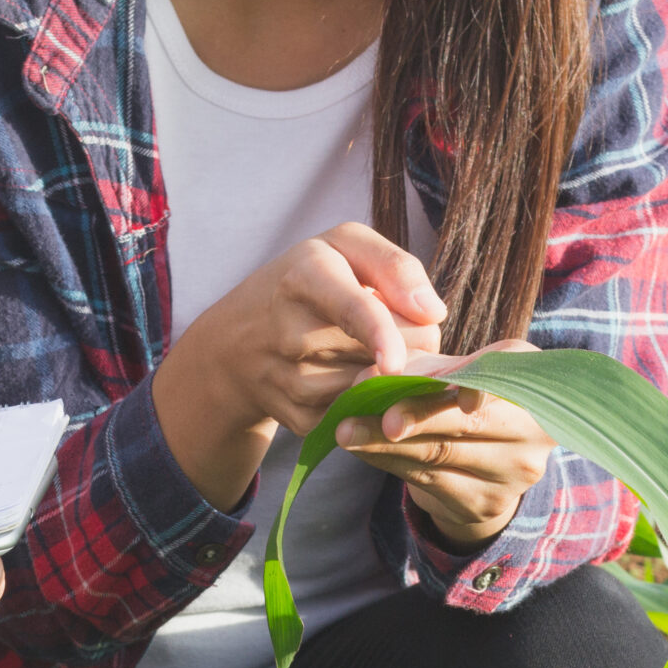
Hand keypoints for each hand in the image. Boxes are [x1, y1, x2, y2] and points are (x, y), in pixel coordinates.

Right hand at [154, 222, 444, 508]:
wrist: (234, 343)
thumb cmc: (302, 282)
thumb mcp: (342, 246)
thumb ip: (395, 266)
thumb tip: (434, 314)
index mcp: (305, 278)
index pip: (352, 310)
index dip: (380, 335)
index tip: (396, 361)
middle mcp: (293, 334)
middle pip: (386, 354)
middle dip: (414, 342)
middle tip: (401, 325)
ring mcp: (294, 384)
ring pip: (380, 389)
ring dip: (395, 373)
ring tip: (370, 347)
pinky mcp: (303, 420)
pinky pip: (363, 415)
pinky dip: (374, 399)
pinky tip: (355, 375)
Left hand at [335, 342, 553, 548]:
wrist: (484, 466)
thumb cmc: (459, 403)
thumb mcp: (450, 374)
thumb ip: (418, 368)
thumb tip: (374, 375)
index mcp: (530, 379)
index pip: (504, 376)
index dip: (473, 382)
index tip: (436, 384)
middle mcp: (534, 427)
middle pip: (468, 422)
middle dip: (415, 417)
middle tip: (373, 416)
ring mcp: (514, 471)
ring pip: (441, 454)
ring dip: (384, 443)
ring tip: (346, 431)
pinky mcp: (486, 503)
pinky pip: (428, 480)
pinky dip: (388, 462)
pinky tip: (361, 451)